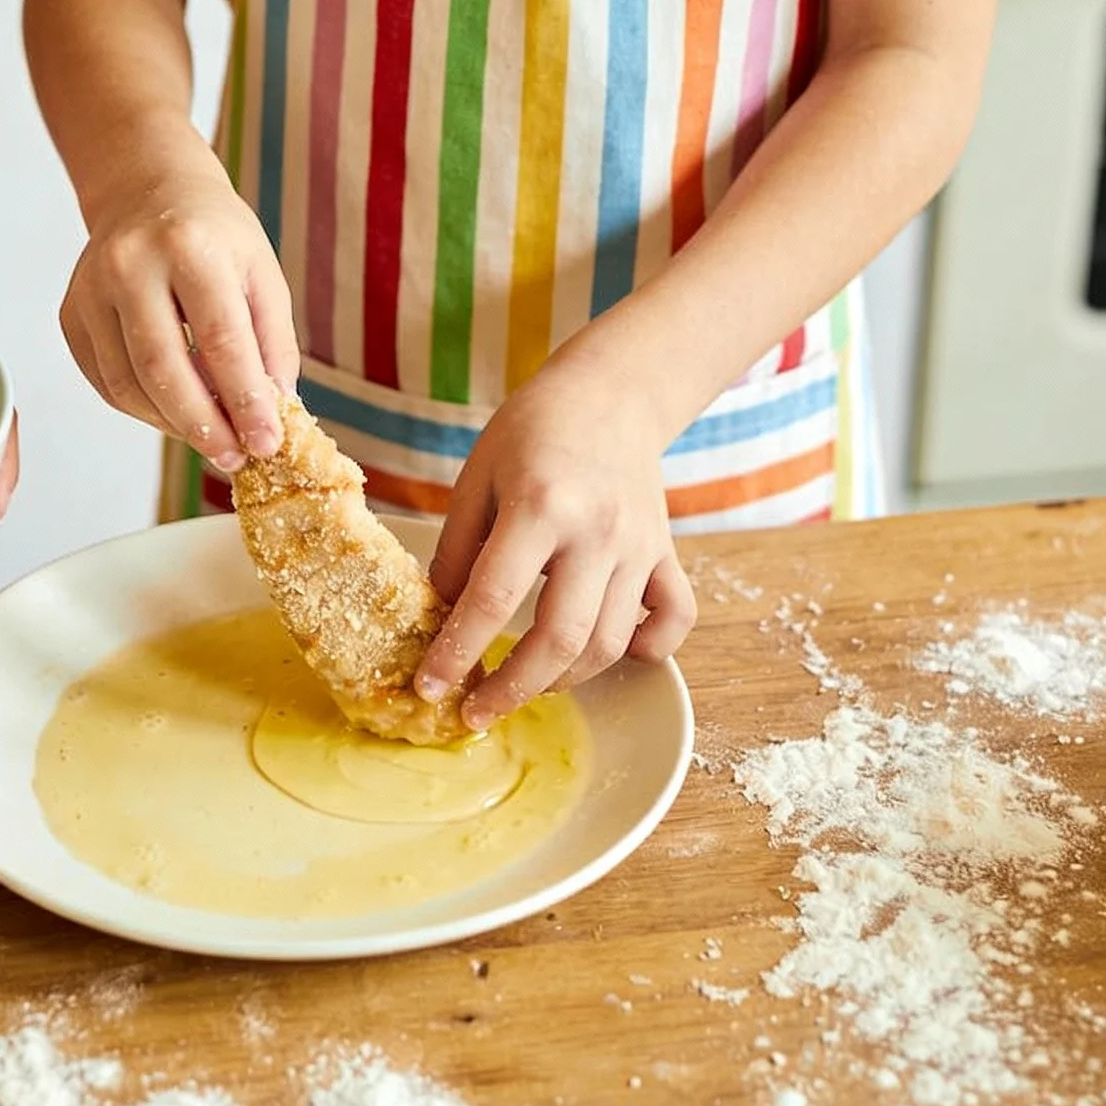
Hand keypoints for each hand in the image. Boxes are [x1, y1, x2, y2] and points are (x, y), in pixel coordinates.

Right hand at [61, 159, 296, 470]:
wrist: (147, 189)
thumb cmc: (213, 233)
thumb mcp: (262, 273)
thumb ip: (272, 344)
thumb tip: (273, 414)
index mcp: (189, 246)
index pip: (219, 339)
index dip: (244, 400)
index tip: (267, 442)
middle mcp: (130, 264)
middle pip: (163, 368)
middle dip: (203, 425)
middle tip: (234, 456)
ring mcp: (91, 289)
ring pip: (127, 384)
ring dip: (172, 424)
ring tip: (211, 439)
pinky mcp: (71, 314)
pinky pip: (106, 382)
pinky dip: (144, 409)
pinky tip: (175, 413)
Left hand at [415, 358, 696, 730]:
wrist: (611, 393)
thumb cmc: (534, 432)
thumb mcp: (478, 478)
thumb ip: (458, 550)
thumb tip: (440, 620)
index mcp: (541, 506)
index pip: (493, 599)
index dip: (457, 652)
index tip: (431, 687)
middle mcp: (597, 532)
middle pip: (560, 637)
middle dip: (513, 687)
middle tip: (477, 712)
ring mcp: (639, 546)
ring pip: (610, 642)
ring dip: (563, 679)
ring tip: (524, 684)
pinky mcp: (666, 554)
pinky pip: (674, 618)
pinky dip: (648, 650)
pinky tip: (611, 655)